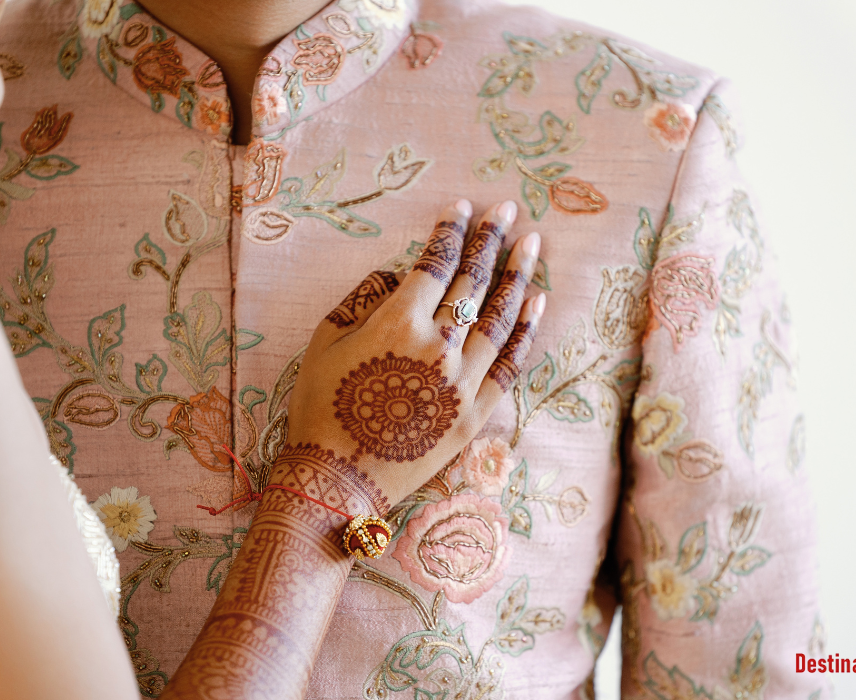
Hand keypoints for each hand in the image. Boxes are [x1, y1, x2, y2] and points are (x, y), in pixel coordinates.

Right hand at [279, 199, 545, 516]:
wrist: (336, 478)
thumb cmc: (320, 407)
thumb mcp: (324, 341)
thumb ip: (363, 299)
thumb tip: (399, 277)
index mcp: (398, 323)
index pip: (435, 265)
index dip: (450, 232)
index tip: (463, 209)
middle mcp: (438, 346)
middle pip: (473, 282)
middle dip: (491, 241)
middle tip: (507, 211)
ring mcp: (463, 381)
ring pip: (500, 318)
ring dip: (518, 276)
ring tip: (532, 244)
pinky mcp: (476, 413)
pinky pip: (510, 365)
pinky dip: (525, 331)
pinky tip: (535, 302)